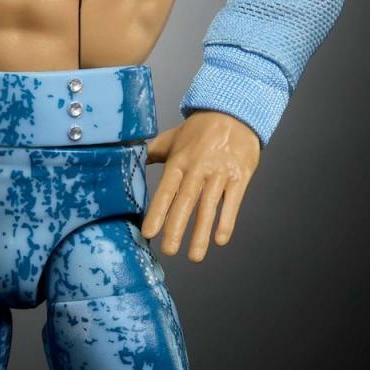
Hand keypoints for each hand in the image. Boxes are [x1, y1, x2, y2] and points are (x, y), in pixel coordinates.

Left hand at [141, 110, 259, 261]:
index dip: (157, 211)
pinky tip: (220, 240)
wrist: (233, 113)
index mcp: (179, 161)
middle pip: (185, 201)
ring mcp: (219, 173)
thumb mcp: (173, 138)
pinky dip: (226, 221)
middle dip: (176, 228)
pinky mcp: (239, 177)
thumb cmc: (199, 130)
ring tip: (194, 257)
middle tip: (168, 251)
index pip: (166, 190)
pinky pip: (232, 203)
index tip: (149, 232)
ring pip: (209, 207)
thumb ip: (153, 152)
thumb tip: (129, 160)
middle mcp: (198, 168)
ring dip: (201, 233)